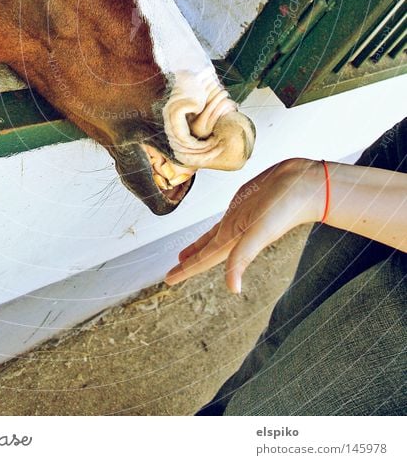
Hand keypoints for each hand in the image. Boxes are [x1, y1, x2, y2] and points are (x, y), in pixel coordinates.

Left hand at [165, 158, 323, 292]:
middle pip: (205, 252)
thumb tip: (232, 289)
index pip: (203, 259)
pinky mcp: (245, 202)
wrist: (305, 182)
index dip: (185, 270)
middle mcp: (235, 231)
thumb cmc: (286, 206)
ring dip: (200, 247)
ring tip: (185, 254)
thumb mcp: (259, 232)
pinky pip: (225, 219)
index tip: (168, 280)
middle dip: (189, 262)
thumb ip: (243, 258)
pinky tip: (216, 227)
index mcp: (234, 240)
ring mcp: (240, 217)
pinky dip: (216, 227)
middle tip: (172, 273)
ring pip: (213, 237)